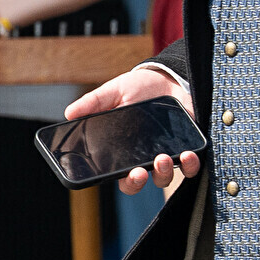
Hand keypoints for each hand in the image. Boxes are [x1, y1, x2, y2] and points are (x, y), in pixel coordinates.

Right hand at [64, 65, 199, 191]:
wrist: (170, 77)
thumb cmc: (140, 88)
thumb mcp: (115, 91)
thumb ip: (94, 102)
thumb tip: (69, 113)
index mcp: (124, 150)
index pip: (120, 175)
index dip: (123, 180)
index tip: (124, 175)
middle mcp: (145, 156)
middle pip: (140, 183)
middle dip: (138, 182)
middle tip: (140, 172)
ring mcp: (167, 154)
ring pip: (164, 178)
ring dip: (164, 173)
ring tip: (163, 157)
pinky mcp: (187, 147)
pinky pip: (191, 166)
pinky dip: (190, 165)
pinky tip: (187, 154)